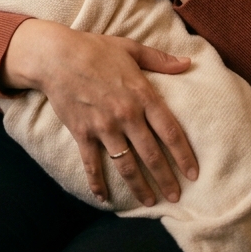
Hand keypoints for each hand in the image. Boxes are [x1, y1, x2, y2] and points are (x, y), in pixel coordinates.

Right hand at [0, 19, 198, 205]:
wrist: (56, 56)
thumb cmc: (94, 49)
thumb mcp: (130, 49)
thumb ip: (160, 59)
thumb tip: (188, 63)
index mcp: (141, 95)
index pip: (170, 131)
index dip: (184, 155)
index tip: (193, 174)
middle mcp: (126, 115)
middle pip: (152, 155)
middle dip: (166, 179)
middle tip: (176, 197)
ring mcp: (104, 127)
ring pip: (126, 165)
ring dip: (140, 187)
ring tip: (150, 203)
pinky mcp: (83, 133)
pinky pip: (92, 165)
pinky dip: (98, 184)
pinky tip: (105, 199)